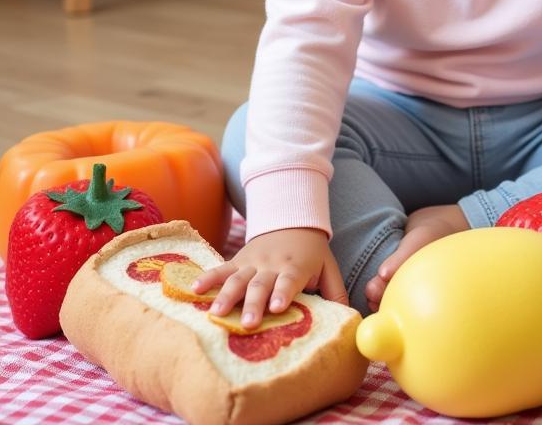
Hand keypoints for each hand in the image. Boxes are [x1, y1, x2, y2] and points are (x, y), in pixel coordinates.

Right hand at [192, 227, 346, 330]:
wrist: (291, 218)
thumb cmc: (312, 252)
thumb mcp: (328, 267)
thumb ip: (336, 292)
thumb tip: (347, 318)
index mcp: (296, 266)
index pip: (290, 279)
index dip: (284, 292)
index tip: (278, 307)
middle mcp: (272, 264)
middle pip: (261, 284)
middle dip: (254, 303)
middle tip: (248, 323)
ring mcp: (252, 262)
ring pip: (238, 278)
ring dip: (226, 295)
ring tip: (216, 313)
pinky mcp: (238, 260)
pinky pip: (221, 269)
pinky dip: (207, 278)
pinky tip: (194, 290)